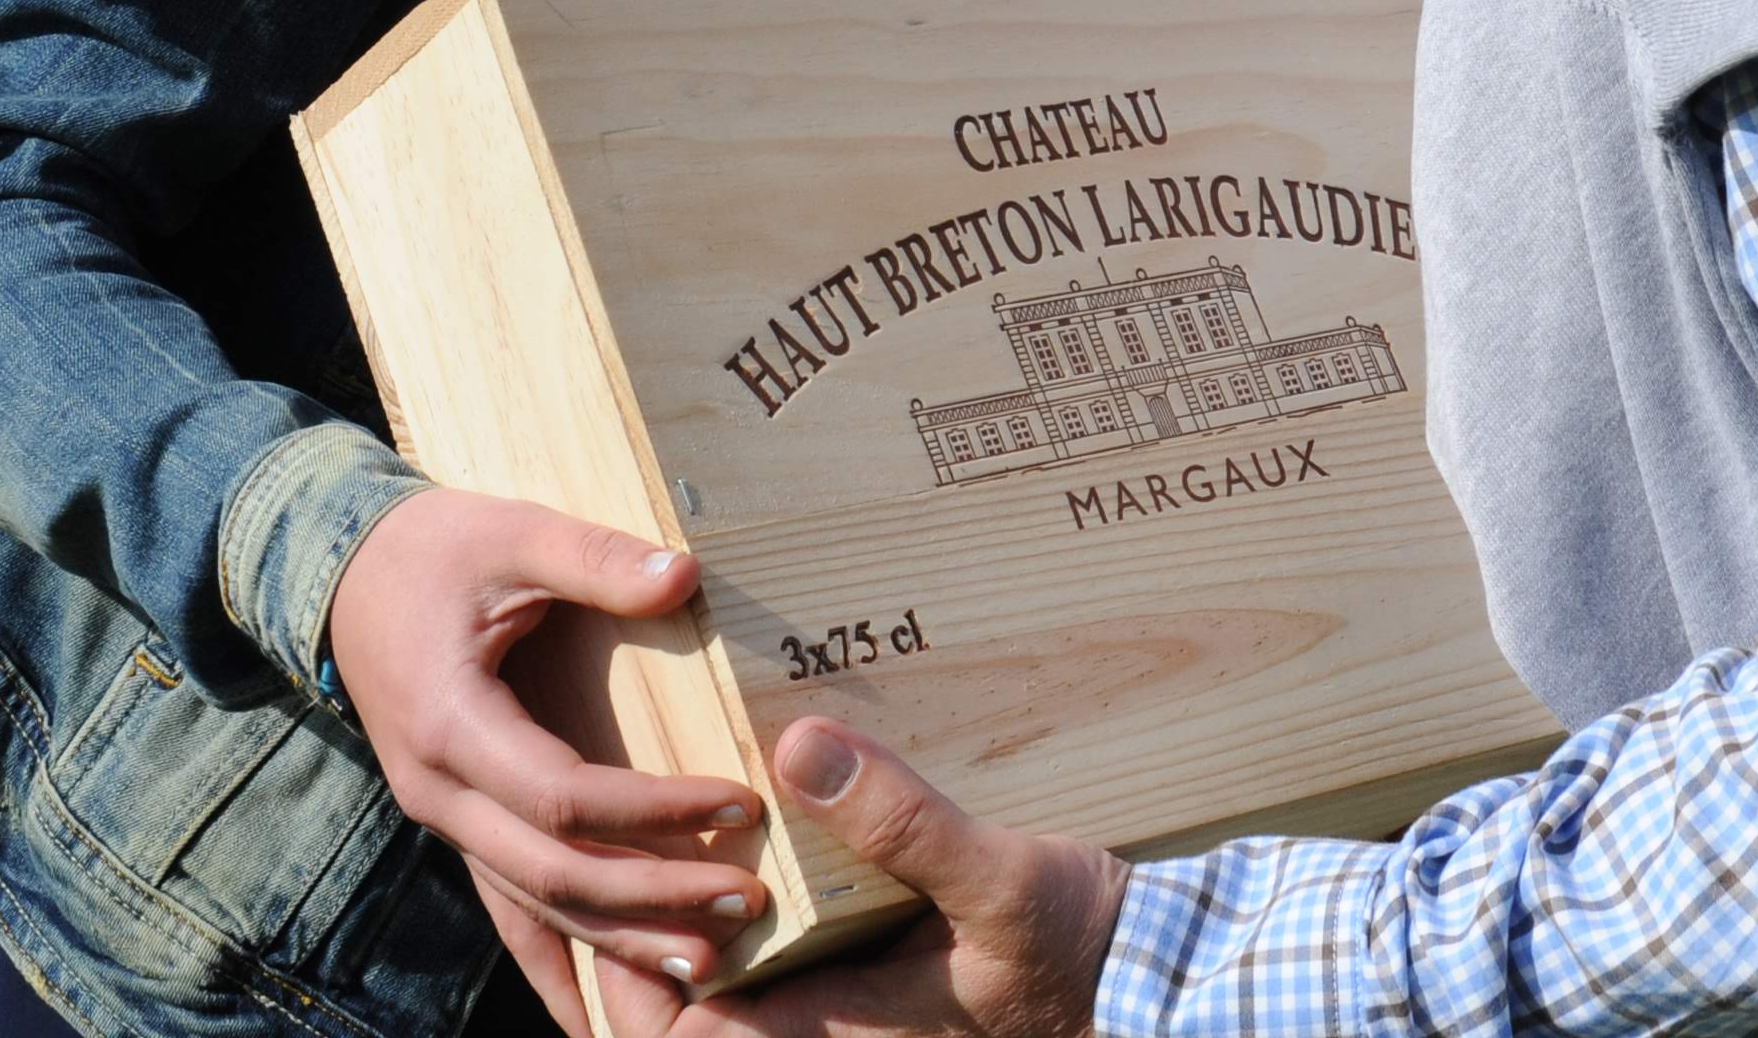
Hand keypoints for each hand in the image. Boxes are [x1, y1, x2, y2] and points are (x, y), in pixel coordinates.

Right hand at [325, 488, 769, 1001]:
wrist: (342, 572)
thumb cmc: (435, 549)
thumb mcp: (514, 532)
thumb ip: (596, 557)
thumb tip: (686, 576)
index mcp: (452, 726)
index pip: (563, 798)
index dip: (652, 811)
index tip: (737, 804)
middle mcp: (440, 792)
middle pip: (551, 875)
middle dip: (651, 899)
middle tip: (747, 903)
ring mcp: (445, 817)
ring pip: (531, 906)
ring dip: (616, 943)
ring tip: (706, 962)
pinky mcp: (459, 822)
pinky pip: (507, 905)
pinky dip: (554, 962)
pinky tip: (594, 1016)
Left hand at [631, 719, 1128, 1037]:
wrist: (1148, 970)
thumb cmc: (1077, 946)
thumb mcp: (998, 876)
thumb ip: (903, 823)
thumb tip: (799, 749)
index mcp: (833, 1026)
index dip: (623, 989)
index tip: (609, 903)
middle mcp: (829, 1027)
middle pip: (690, 1018)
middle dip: (635, 949)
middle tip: (614, 853)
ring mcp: (850, 1006)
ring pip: (730, 991)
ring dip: (686, 929)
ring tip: (660, 839)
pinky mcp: (877, 975)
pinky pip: (780, 964)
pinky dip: (746, 918)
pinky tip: (749, 839)